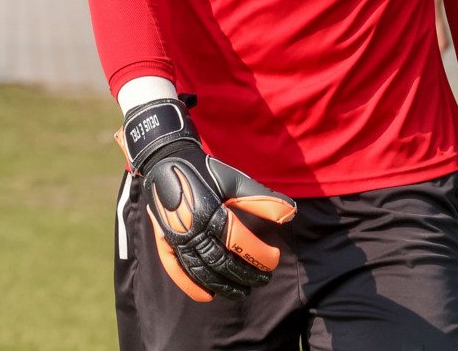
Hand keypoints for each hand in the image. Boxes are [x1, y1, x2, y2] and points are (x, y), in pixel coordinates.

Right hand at [120, 98, 295, 301]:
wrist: (166, 162)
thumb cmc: (205, 171)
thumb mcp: (235, 180)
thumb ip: (262, 199)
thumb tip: (291, 214)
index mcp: (210, 212)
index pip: (239, 243)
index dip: (259, 255)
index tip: (274, 259)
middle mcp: (191, 229)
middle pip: (221, 262)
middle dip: (245, 275)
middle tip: (264, 280)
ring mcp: (176, 238)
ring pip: (201, 271)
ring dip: (223, 285)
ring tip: (243, 292)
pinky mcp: (165, 242)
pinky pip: (176, 270)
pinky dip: (191, 286)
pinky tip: (208, 295)